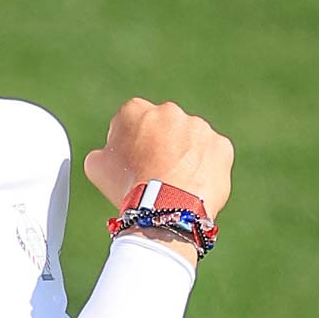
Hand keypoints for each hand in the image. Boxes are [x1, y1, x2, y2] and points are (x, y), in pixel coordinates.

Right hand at [83, 98, 233, 213]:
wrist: (165, 207)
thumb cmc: (127, 187)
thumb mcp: (97, 167)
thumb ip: (104, 151)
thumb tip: (110, 152)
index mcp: (135, 110)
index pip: (130, 122)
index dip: (129, 144)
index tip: (131, 163)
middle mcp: (169, 111)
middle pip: (163, 128)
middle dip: (160, 146)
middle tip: (155, 174)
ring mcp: (199, 127)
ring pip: (190, 141)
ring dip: (184, 156)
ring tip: (176, 184)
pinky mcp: (221, 145)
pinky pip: (212, 155)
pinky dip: (205, 168)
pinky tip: (193, 186)